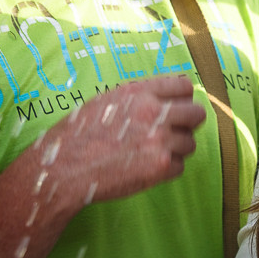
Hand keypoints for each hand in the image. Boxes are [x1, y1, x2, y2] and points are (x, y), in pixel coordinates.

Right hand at [46, 76, 205, 206]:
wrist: (60, 171)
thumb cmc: (77, 136)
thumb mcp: (104, 102)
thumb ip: (139, 97)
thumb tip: (171, 95)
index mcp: (139, 93)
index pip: (184, 86)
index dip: (183, 99)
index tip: (176, 108)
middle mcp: (153, 113)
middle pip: (197, 114)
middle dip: (187, 124)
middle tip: (172, 133)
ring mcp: (160, 140)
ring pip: (190, 143)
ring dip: (176, 150)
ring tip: (149, 154)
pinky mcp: (160, 166)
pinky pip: (180, 166)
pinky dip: (166, 170)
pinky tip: (144, 169)